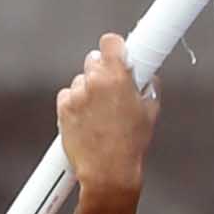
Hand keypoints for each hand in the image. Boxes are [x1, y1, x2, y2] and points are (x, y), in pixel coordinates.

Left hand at [56, 33, 158, 198]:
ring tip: (101, 113)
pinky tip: (89, 119)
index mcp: (117, 77)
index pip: (110, 41)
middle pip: (94, 59)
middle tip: (113, 88)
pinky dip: (76, 103)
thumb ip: (148, 86)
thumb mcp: (150, 112)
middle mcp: (94, 81)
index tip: (119, 52)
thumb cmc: (130, 145)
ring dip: (89, 89)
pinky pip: (68, 95)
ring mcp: (76, 94)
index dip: (115, 47)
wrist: (107, 171)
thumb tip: (147, 78)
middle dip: (103, 71)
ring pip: (81, 80)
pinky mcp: (63, 108)